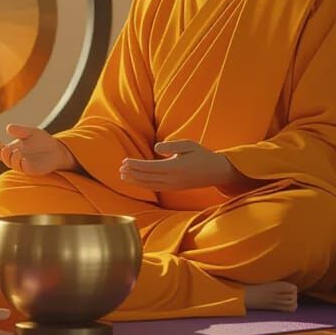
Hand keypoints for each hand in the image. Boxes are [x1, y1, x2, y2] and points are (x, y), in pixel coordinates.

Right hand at [0, 123, 77, 175]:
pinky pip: (22, 167)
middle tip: (3, 146)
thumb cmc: (44, 142)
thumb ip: (20, 130)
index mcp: (14, 149)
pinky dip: (19, 162)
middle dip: (0, 152)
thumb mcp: (31, 132)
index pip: (0, 151)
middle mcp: (16, 158)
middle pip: (2, 158)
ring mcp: (23, 165)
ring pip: (11, 164)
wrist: (58, 150)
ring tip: (15, 150)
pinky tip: (20, 155)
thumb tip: (8, 128)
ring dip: (10, 157)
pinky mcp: (31, 170)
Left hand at [118, 139, 240, 191]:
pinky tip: (136, 181)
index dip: (135, 165)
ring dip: (135, 181)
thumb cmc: (201, 155)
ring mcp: (173, 186)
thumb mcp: (188, 145)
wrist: (216, 172)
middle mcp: (172, 179)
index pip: (149, 167)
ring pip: (149, 185)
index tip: (124, 161)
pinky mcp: (174, 188)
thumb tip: (156, 147)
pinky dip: (143, 184)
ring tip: (123, 176)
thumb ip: (171, 146)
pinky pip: (155, 187)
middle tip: (120, 168)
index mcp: (175, 167)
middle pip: (146, 178)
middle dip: (132, 174)